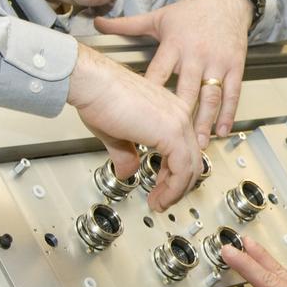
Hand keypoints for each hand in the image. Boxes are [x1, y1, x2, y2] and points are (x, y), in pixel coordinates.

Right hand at [66, 44, 199, 211]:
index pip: (186, 149)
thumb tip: (127, 170)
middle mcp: (179, 114)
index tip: (163, 188)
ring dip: (176, 191)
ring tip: (160, 202)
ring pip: (192, 167)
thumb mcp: (117, 134)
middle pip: (194, 160)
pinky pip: (182, 169)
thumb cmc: (100, 98)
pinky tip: (160, 196)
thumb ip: (127, 154)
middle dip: (179, 186)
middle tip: (163, 200)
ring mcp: (178, 122)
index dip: (175, 174)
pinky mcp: (171, 132)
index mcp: (171, 111)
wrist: (93, 84)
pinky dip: (173, 188)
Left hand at [94, 0, 251, 147]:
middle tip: (174, 141)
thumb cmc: (191, 12)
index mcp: (174, 45)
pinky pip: (232, 93)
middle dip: (181, 117)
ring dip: (205, 121)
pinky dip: (228, 113)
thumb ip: (126, 25)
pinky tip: (222, 130)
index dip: (150, 94)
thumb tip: (97, 22)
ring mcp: (217, 62)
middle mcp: (195, 54)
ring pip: (211, 96)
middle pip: (187, 90)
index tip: (140, 115)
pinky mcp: (234, 66)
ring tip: (200, 143)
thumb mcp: (157, 18)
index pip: (158, 73)